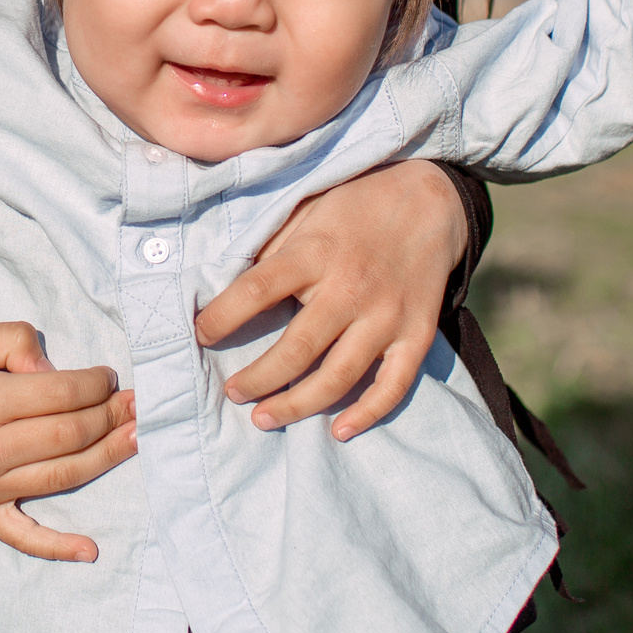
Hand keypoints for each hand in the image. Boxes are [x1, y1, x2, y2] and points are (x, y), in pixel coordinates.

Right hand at [0, 321, 136, 562]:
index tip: (109, 376)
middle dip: (111, 417)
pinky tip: (91, 550)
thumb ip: (14, 343)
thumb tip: (55, 372)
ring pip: (60, 478)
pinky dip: (58, 547)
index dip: (94, 384)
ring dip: (106, 459)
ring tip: (137, 439)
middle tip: (138, 404)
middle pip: (67, 436)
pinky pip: (23, 537)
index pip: (58, 394)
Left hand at [193, 161, 468, 441]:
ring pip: (338, 377)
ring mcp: (387, 315)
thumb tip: (229, 286)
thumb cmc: (356, 207)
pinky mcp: (417, 334)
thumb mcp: (307, 211)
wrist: (430, 200)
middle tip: (233, 392)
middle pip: (296, 349)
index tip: (201, 335)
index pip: (257, 290)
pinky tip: (339, 431)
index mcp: (316, 252)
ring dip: (297, 405)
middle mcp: (351, 288)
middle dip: (257, 379)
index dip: (222, 317)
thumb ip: (273, 248)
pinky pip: (393, 385)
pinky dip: (367, 413)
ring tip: (264, 418)